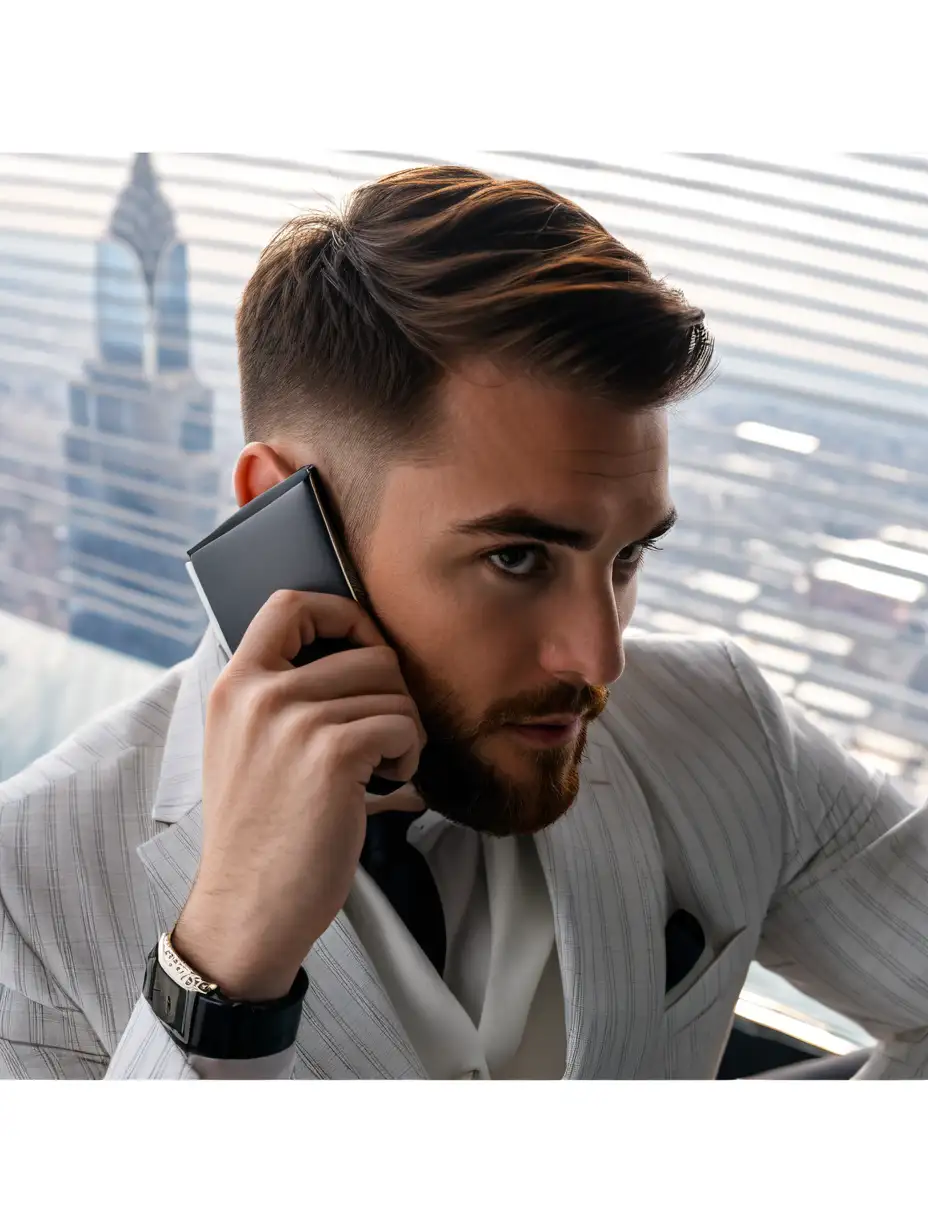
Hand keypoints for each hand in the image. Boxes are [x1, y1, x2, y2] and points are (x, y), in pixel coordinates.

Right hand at [172, 589, 425, 1000]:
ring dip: (404, 731)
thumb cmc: (261, 832)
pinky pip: (401, 726)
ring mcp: (294, 722)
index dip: (342, 613)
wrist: (248, 908)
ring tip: (381, 769)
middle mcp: (258, 694)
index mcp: (234, 685)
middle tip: (384, 740)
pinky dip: (408, 755)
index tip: (364, 647)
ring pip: (393, 691)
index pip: (291, 603)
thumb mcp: (245, 746)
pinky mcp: (332, 755)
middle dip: (394, 695)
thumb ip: (280, 696)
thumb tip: (361, 654)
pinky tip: (387, 784)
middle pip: (368, 653)